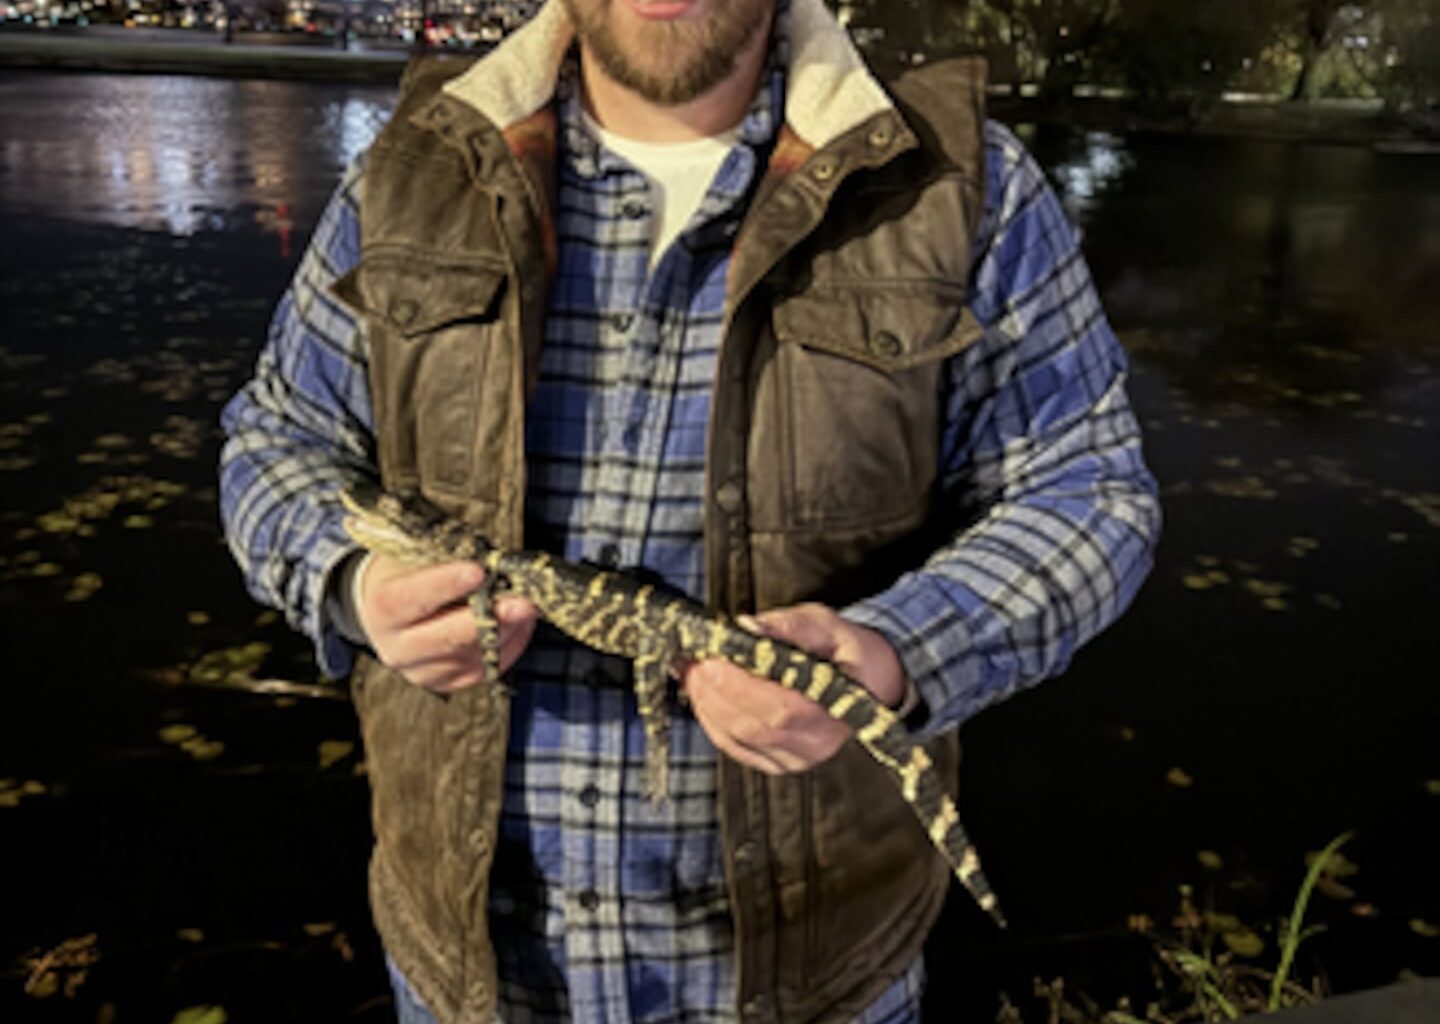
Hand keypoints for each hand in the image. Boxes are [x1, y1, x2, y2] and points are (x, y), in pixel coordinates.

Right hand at [356, 554, 536, 693]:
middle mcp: (398, 648)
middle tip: (521, 602)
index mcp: (383, 609)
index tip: (477, 571)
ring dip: (507, 631)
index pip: (411, 599)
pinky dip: (509, 645)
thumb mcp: (415, 556)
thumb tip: (488, 561)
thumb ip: (447, 559)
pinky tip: (521, 624)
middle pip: (446, 639)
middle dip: (489, 619)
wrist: (392, 609)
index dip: (445, 585)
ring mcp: (422, 671)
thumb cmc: (408, 574)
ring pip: (473, 656)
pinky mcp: (448, 683)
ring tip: (527, 606)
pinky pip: (485, 668)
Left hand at [681, 603, 906, 774]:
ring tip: (690, 673)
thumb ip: (789, 625)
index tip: (712, 659)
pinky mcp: (777, 762)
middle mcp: (817, 744)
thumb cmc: (844, 649)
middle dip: (716, 693)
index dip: (741, 687)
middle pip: (754, 727)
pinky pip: (736, 748)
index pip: (782, 708)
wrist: (865, 678)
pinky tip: (701, 695)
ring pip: (739, 740)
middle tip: (693, 662)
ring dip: (707, 706)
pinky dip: (712, 721)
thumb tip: (747, 628)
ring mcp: (796, 758)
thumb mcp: (825, 624)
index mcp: (837, 709)